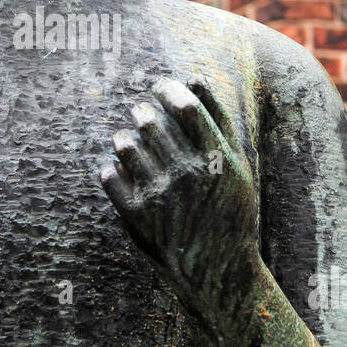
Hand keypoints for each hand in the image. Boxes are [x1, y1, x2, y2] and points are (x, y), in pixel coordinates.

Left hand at [100, 77, 258, 311]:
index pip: (186, 107)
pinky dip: (112, 168)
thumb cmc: (229, 208)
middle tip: (141, 112)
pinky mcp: (137, 217)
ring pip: (125, 145)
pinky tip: (121, 170)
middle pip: (151, 123)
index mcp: (217, 160)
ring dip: (123, 137)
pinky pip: (109, 176)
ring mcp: (161, 196)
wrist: (218, 269)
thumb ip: (217, 120)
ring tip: (127, 139)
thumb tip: (192, 77)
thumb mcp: (236, 166)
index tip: (159, 88)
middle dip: (142, 111)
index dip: (168, 90)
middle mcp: (189, 175)